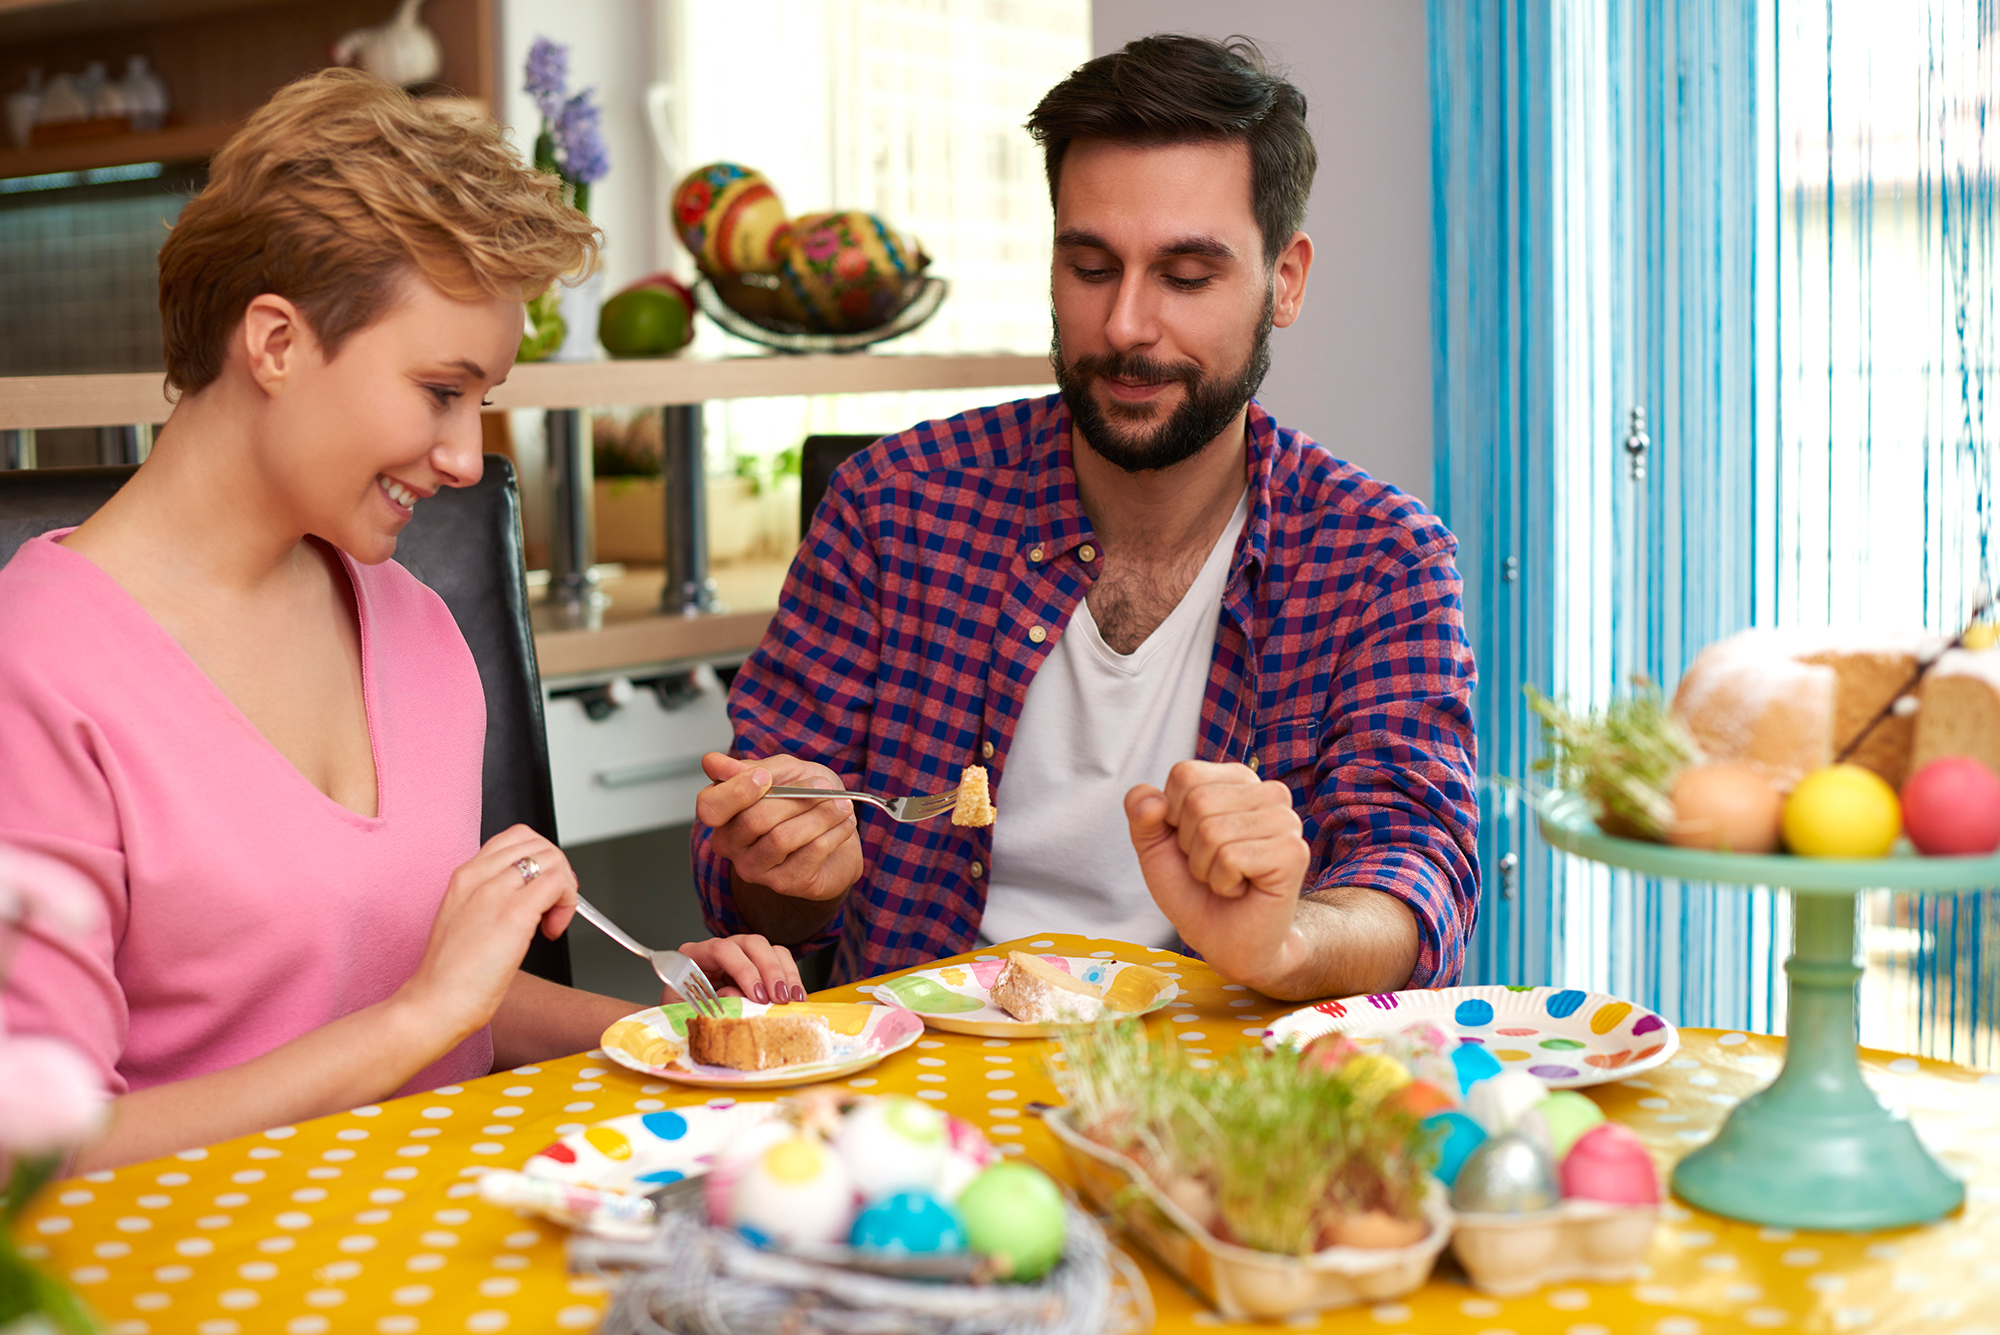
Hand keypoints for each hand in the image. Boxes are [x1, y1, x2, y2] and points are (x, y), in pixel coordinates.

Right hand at [399, 826, 579, 1045]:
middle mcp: (478, 876)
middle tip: (553, 905)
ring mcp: (495, 892)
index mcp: (465, 876)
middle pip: (539, 843)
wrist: (434, 1004)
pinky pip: (558, 885)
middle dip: (558, 870)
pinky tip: (550, 931)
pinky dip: (567, 905)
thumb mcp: (466, 919)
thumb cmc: (451, 974)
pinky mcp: (514, 914)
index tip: (542, 890)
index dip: (539, 861)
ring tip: (551, 920)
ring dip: (564, 888)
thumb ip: (492, 897)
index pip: (516, 839)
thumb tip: (531, 893)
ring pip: (552, 859)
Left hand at [675, 934, 805, 1004]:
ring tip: (791, 999)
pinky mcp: (757, 967)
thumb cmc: (683, 1015)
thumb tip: (739, 998)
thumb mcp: (687, 1011)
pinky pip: (781, 961)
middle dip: (770, 970)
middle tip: (778, 998)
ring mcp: (741, 956)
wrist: (688, 1024)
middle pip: (752, 943)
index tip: (757, 995)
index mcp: (695, 955)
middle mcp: (720, 950)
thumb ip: (708, 1004)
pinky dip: (791, 978)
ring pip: (770, 949)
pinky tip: (795, 996)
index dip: (743, 970)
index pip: (722, 949)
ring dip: (785, 974)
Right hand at [696, 752, 863, 903]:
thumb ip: (755, 768)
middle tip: (823, 786)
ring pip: (782, 838)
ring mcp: (755, 868)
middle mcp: (731, 844)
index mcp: (723, 812)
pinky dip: (833, 834)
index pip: (710, 806)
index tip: (766, 777)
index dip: (736, 791)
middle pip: (753, 820)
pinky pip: (809, 854)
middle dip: (795, 798)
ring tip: (842, 805)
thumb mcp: (786, 772)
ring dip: (819, 816)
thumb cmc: (805, 800)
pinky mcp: (784, 883)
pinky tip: (844, 824)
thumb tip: (713, 762)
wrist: (835, 834)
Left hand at [1125, 760, 1310, 991]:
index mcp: (1237, 780)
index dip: (1172, 816)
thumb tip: (1152, 800)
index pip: (1184, 774)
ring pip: (1213, 831)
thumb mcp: (1156, 848)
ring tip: (1226, 878)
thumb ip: (1142, 815)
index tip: (1192, 843)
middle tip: (1211, 866)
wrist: (1226, 940)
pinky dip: (1223, 883)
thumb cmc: (1196, 890)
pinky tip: (1241, 890)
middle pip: (1197, 801)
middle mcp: (1268, 792)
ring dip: (1206, 868)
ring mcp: (1286, 821)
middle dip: (1190, 846)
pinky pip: (1232, 858)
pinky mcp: (1293, 853)